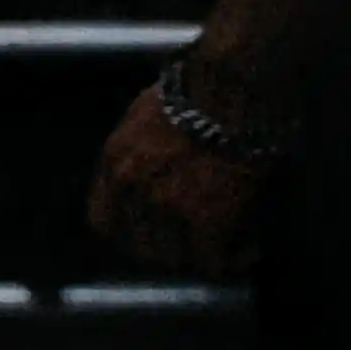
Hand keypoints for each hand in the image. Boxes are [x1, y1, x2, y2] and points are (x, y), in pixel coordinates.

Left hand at [89, 76, 280, 278]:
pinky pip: (215, 260)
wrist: (232, 89)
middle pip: (140, 246)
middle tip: (193, 246)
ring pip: (177, 258)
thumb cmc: (196, 90)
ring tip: (224, 250)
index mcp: (116, 162)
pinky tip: (248, 251)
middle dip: (168, 250)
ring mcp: (169, 208)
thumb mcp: (143, 116)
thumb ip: (137, 150)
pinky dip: (234, 260)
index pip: (102, 221)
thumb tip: (145, 167)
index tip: (148, 234)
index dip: (127, 233)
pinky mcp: (209, 220)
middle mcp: (134, 190)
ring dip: (200, 257)